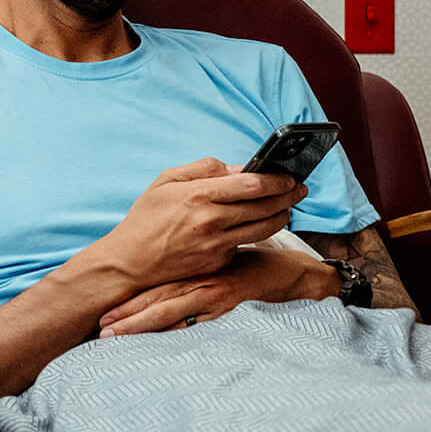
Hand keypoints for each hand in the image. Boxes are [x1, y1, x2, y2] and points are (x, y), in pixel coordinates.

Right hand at [89, 157, 306, 295]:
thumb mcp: (166, 182)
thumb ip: (204, 169)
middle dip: (289, 195)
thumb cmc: (146, 218)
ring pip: (264, 228)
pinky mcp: (219, 262)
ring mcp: (217, 245)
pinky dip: (257, 232)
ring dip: (282, 215)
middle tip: (300, 188)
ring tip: (288, 206)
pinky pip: (246, 244)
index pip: (252, 184)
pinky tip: (261, 223)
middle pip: (265, 206)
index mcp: (199, 196)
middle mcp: (211, 222)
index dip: (277, 179)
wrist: (130, 264)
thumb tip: (239, 167)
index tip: (289, 175)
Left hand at [98, 245, 334, 337]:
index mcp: (198, 273)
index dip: (129, 303)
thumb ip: (199, 280)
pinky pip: (199, 324)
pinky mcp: (231, 308)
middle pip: (157, 300)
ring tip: (114, 336)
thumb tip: (169, 294)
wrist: (293, 275)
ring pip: (171, 312)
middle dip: (126, 316)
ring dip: (141, 324)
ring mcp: (216, 297)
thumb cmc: (257, 271)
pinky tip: (158, 342)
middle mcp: (202, 283)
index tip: (103, 316)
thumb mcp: (224, 268)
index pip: (156, 289)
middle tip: (100, 330)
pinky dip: (176, 332)